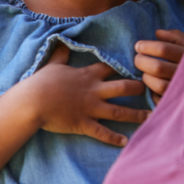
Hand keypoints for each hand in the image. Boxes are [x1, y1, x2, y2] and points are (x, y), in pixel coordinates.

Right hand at [21, 44, 147, 145]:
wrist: (32, 102)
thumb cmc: (41, 82)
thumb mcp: (53, 64)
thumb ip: (61, 54)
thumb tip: (63, 41)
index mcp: (86, 75)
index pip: (110, 67)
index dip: (124, 67)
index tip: (137, 66)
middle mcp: (93, 91)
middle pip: (122, 88)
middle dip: (138, 88)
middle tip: (151, 89)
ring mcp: (90, 108)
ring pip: (119, 111)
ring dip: (136, 114)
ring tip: (151, 116)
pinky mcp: (84, 124)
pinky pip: (103, 132)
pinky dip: (114, 138)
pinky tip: (126, 141)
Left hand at [134, 29, 183, 103]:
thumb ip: (176, 37)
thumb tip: (158, 33)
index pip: (163, 49)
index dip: (147, 46)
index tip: (138, 45)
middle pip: (158, 67)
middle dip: (142, 61)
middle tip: (137, 58)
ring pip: (159, 85)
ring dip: (147, 77)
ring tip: (145, 72)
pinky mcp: (181, 103)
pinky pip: (162, 100)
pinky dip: (154, 93)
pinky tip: (154, 86)